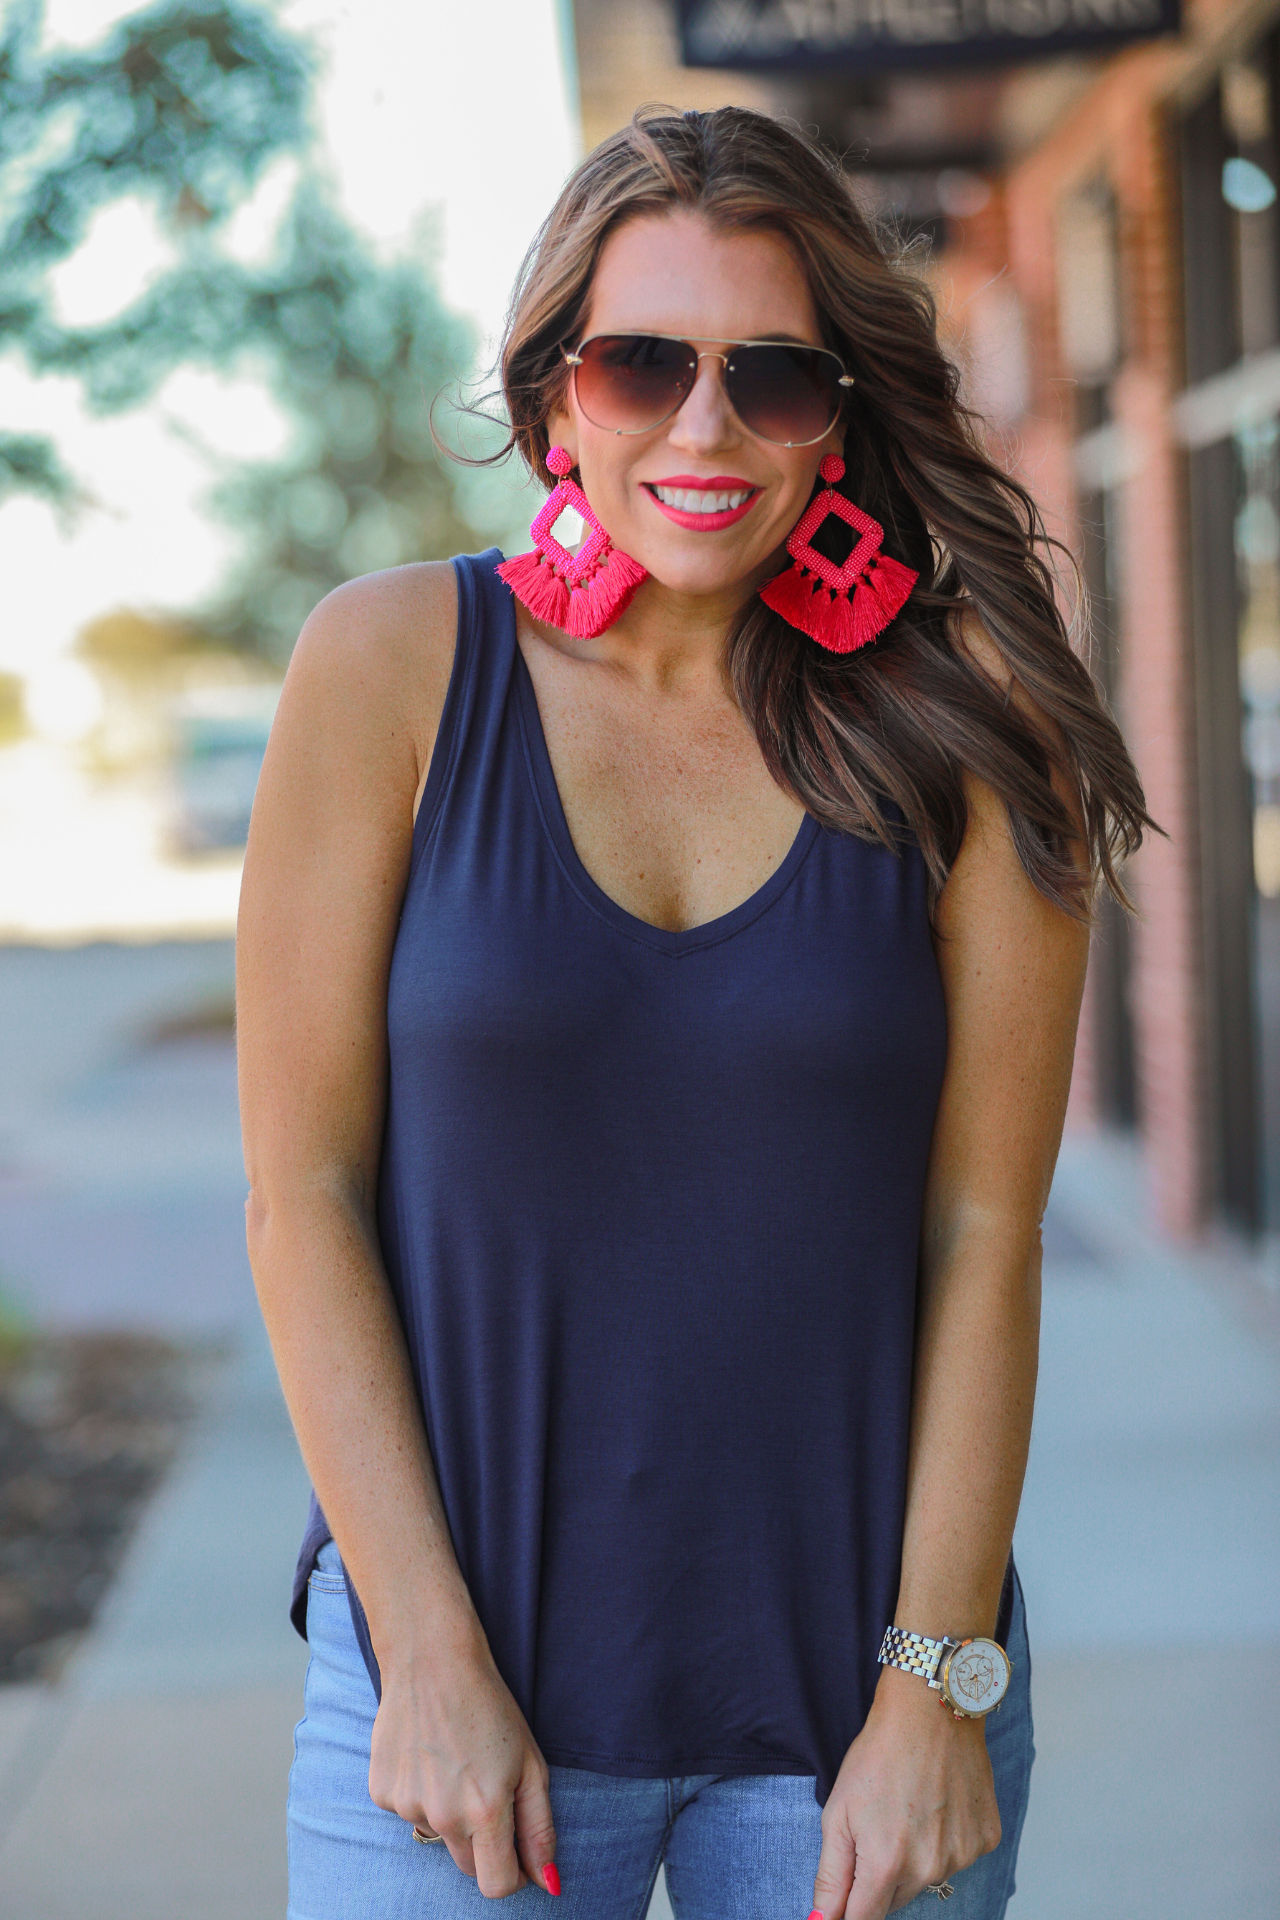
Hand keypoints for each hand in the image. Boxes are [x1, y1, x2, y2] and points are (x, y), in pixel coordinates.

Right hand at [368, 1623, 559, 1898]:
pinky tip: (427, 1754)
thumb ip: (539, 1828)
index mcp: (486, 1811)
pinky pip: (408, 1812)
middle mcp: (442, 1816)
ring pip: (437, 1834)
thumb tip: (549, 1882)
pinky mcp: (381, 1793)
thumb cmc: (490, 1707)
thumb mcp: (530, 1762)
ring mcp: (407, 1806)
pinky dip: (420, 1794)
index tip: (516, 1854)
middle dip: (483, 1841)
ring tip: (454, 1760)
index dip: (512, 1875)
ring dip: (449, 1813)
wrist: (432, 1660)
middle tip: (487, 1789)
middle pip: (467, 1865)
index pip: (497, 1885)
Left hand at [811, 1668, 1000, 1918]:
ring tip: (909, 1809)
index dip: (848, 1913)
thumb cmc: (879, 1753)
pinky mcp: (986, 1840)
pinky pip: (957, 1857)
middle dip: (880, 1877)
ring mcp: (962, 1856)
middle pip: (895, 1901)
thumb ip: (830, 1876)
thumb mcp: (838, 1811)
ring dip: (914, 1858)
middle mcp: (928, 1868)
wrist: (931, 1710)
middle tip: (878, 1827)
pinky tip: (938, 1804)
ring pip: (927, 1879)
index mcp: (886, 1863)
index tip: (847, 1898)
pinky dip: (946, 1840)